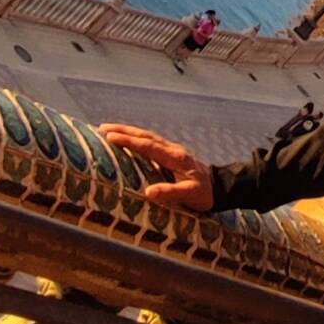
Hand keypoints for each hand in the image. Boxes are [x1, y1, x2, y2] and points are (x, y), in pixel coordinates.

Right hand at [99, 125, 214, 212]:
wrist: (221, 187)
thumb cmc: (205, 193)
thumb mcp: (190, 195)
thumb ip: (170, 192)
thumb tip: (148, 192)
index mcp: (175, 157)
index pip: (148, 146)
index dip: (129, 141)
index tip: (111, 137)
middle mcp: (172, 150)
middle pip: (145, 136)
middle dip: (124, 131)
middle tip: (102, 128)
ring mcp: (172, 150)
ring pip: (148, 136)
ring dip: (129, 132)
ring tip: (110, 130)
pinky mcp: (172, 154)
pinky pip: (151, 142)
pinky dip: (137, 138)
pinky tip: (129, 140)